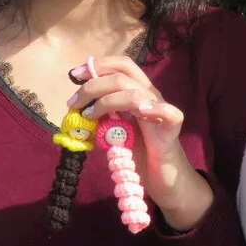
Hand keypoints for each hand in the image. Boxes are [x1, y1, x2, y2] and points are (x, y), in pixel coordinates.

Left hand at [67, 57, 212, 230]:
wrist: (164, 179)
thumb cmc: (140, 154)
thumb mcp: (115, 131)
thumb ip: (103, 117)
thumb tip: (79, 107)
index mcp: (138, 92)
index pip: (122, 65)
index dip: (98, 65)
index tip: (74, 75)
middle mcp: (151, 96)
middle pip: (122, 77)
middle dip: (92, 86)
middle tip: (74, 104)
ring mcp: (162, 112)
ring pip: (135, 92)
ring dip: (106, 101)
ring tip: (89, 116)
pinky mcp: (171, 130)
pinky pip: (169, 113)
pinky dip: (154, 109)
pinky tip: (140, 112)